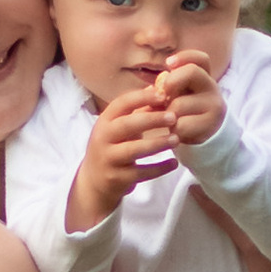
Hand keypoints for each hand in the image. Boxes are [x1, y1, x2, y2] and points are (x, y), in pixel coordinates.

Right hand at [65, 84, 177, 230]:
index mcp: (105, 121)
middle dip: (152, 119)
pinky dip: (159, 168)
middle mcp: (103, 138)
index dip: (141, 97)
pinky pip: (141, 173)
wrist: (94, 181)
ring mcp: (109, 159)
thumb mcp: (119, 128)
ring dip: (157, 143)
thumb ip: (138, 112)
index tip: (162, 95)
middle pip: (128, 125)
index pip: (121, 103)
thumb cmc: (112, 147)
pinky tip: (174, 163)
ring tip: (176, 139)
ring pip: (134, 150)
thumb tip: (159, 90)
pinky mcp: (117, 178)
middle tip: (174, 117)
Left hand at [153, 50, 227, 150]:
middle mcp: (212, 87)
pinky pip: (181, 125)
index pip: (201, 58)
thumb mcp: (179, 96)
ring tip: (170, 120)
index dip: (184, 57)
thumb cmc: (186, 113)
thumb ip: (166, 89)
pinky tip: (176, 133)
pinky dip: (173, 130)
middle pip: (191, 72)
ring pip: (178, 104)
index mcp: (204, 77)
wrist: (207, 138)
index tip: (168, 64)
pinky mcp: (210, 124)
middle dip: (171, 81)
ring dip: (167, 114)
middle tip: (164, 96)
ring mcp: (214, 105)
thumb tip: (149, 91)